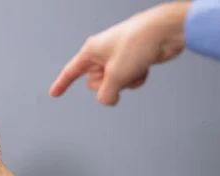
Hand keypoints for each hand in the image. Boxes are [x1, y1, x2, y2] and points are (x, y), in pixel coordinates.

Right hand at [49, 1, 189, 104]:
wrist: (165, 31)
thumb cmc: (137, 44)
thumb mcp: (115, 76)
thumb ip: (106, 95)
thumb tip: (109, 100)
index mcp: (91, 51)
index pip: (71, 71)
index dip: (62, 84)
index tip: (54, 94)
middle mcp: (102, 53)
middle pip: (95, 83)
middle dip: (108, 84)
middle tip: (119, 74)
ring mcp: (118, 57)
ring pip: (114, 84)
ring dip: (125, 82)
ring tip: (134, 67)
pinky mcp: (132, 60)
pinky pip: (128, 80)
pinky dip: (135, 78)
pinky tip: (144, 67)